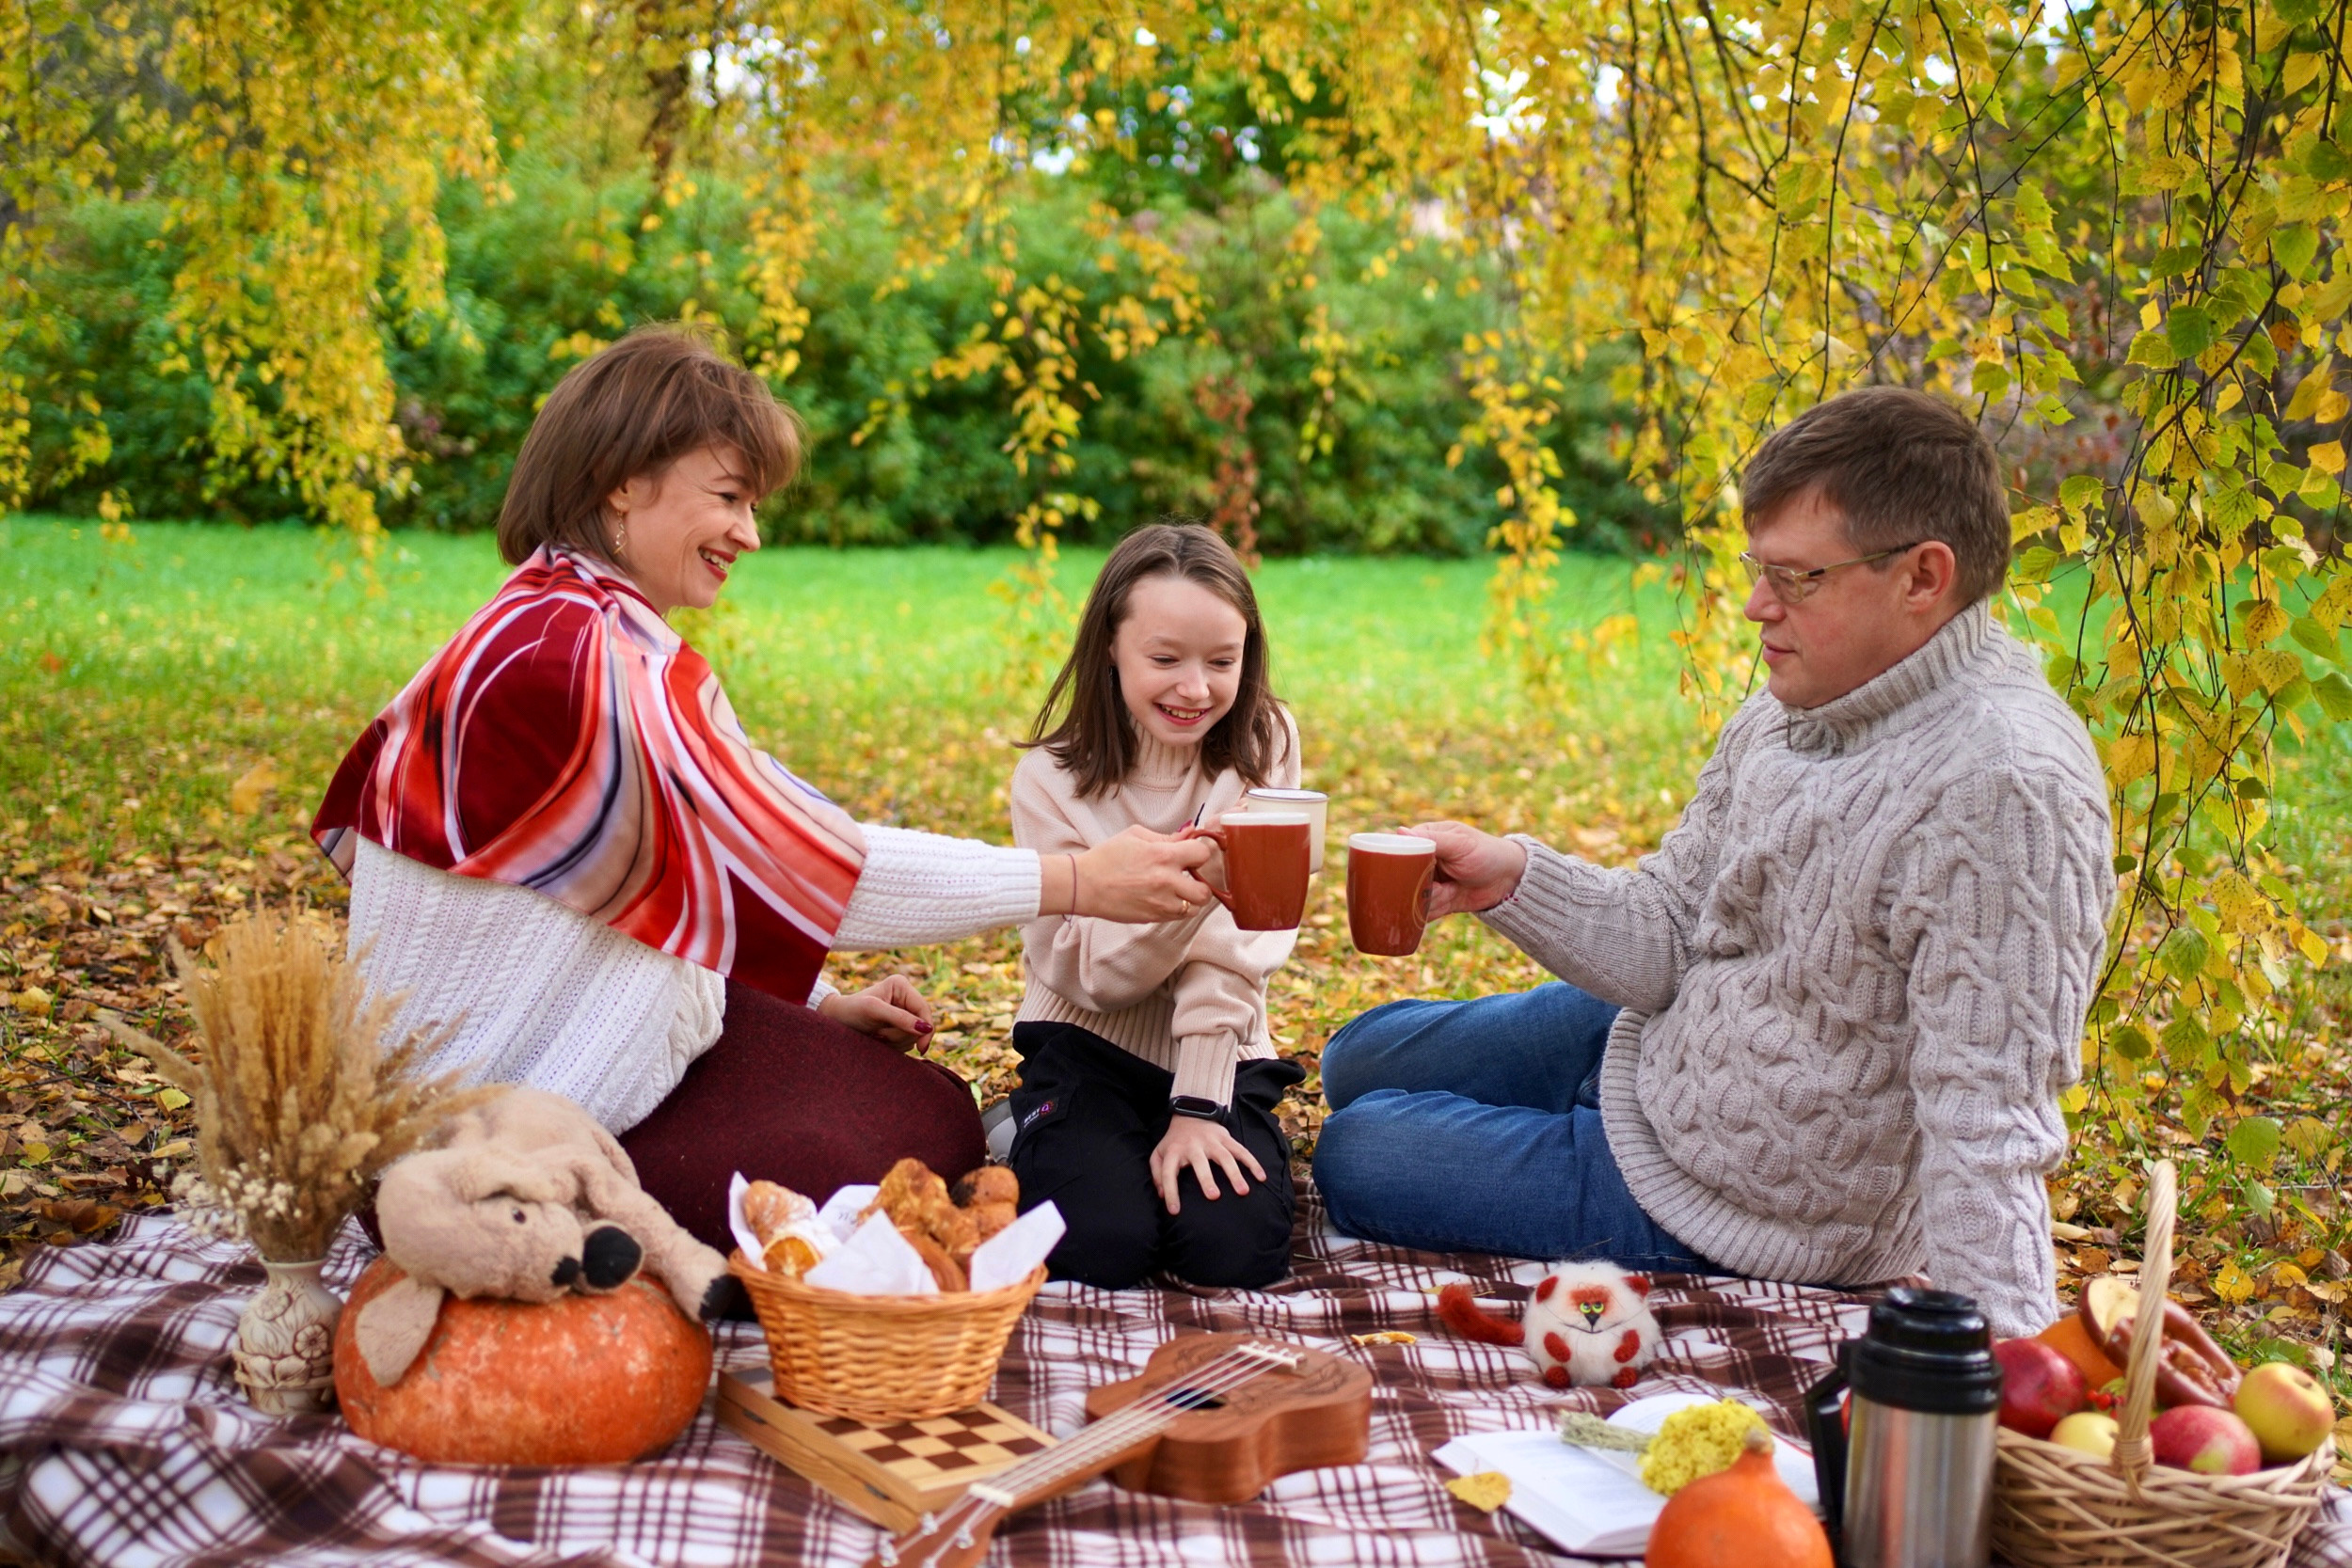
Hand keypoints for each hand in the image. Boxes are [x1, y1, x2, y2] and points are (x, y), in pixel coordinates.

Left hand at [817, 974, 934, 1050]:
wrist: (835, 1022)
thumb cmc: (851, 1011)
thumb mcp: (874, 1011)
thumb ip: (900, 1018)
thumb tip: (926, 1029)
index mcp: (902, 986)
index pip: (924, 1009)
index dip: (926, 1029)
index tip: (921, 1048)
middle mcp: (905, 998)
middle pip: (921, 1025)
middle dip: (902, 1035)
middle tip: (880, 1035)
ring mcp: (903, 1014)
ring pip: (915, 1036)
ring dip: (896, 1041)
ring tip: (876, 1036)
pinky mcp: (899, 1027)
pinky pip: (907, 1042)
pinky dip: (894, 1046)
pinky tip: (880, 1040)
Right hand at [1048, 825, 1216, 921]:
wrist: (1084, 885)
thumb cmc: (1107, 857)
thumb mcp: (1135, 836)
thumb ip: (1166, 837)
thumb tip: (1189, 834)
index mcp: (1163, 856)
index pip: (1203, 854)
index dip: (1199, 853)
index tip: (1191, 854)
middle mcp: (1167, 882)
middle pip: (1206, 890)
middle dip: (1201, 882)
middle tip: (1190, 877)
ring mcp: (1161, 903)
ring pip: (1195, 908)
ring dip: (1191, 899)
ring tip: (1179, 890)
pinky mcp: (1153, 918)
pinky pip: (1179, 916)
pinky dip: (1178, 908)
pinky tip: (1165, 898)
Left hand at [1150, 1113, 1267, 1214]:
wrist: (1190, 1114)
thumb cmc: (1174, 1142)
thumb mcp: (1159, 1154)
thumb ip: (1157, 1174)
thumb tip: (1162, 1195)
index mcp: (1174, 1151)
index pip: (1168, 1172)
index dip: (1170, 1192)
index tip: (1174, 1211)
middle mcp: (1193, 1145)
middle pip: (1200, 1163)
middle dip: (1206, 1179)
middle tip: (1213, 1197)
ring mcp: (1212, 1141)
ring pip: (1225, 1157)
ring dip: (1234, 1174)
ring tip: (1243, 1192)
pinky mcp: (1226, 1138)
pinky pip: (1242, 1151)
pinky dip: (1252, 1163)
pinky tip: (1261, 1177)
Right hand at [1410, 820, 1528, 917]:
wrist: (1509, 880)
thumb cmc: (1487, 853)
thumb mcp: (1460, 844)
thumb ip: (1431, 839)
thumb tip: (1399, 831)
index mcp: (1425, 840)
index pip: (1399, 850)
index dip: (1399, 863)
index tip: (1409, 871)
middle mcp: (1422, 862)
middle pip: (1402, 878)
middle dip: (1416, 886)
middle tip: (1438, 885)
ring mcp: (1428, 883)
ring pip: (1411, 896)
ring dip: (1428, 899)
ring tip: (1450, 890)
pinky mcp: (1435, 902)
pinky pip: (1422, 911)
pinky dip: (1430, 911)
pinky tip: (1448, 900)